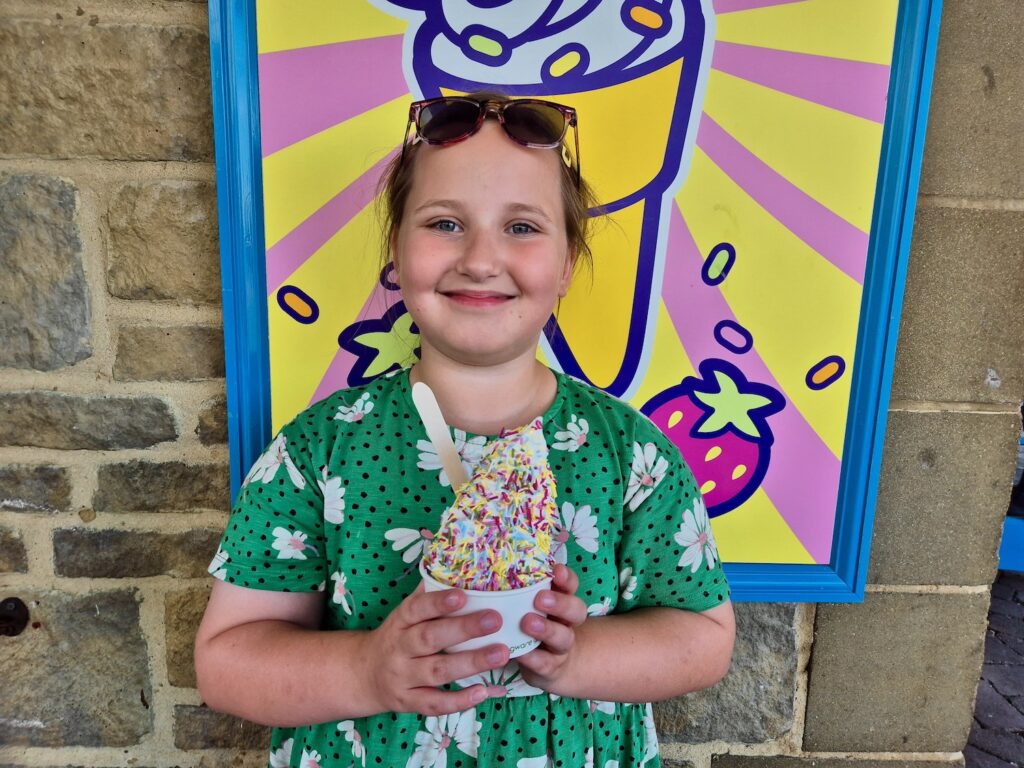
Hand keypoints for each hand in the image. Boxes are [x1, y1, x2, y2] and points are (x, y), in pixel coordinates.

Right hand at [361, 584, 508, 715]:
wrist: (363, 675)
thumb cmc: (398, 636)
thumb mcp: (405, 613)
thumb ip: (429, 593)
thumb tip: (457, 563)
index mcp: (400, 621)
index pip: (416, 609)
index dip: (438, 602)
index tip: (463, 595)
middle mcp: (399, 649)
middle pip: (429, 639)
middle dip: (463, 630)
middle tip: (495, 620)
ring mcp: (402, 677)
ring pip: (436, 671)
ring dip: (470, 663)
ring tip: (501, 654)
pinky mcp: (408, 702)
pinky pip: (434, 704)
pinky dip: (458, 701)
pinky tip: (483, 692)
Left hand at [516, 564, 587, 692]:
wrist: (550, 665)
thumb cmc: (531, 625)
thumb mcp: (528, 605)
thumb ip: (518, 589)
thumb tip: (489, 565)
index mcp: (562, 602)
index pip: (571, 585)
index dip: (566, 578)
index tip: (555, 570)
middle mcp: (566, 622)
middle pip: (576, 610)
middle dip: (560, 603)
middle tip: (541, 598)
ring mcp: (561, 647)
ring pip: (563, 637)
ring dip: (547, 630)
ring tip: (528, 623)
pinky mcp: (551, 668)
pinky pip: (545, 663)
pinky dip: (533, 658)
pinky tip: (520, 653)